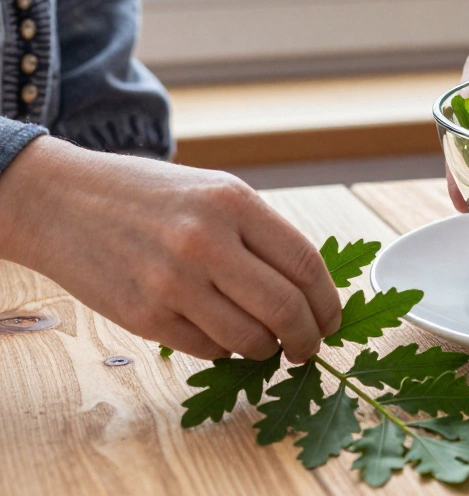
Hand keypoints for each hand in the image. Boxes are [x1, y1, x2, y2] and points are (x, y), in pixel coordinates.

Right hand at [0, 137, 341, 361]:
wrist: (62, 202)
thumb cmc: (150, 197)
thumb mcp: (215, 192)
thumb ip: (262, 235)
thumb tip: (311, 290)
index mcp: (233, 203)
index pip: (305, 265)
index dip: (328, 302)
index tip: (331, 320)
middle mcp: (206, 242)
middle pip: (285, 309)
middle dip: (307, 338)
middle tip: (308, 347)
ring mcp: (173, 283)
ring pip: (248, 340)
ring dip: (267, 349)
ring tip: (266, 342)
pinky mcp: (145, 317)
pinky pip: (208, 349)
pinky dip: (225, 350)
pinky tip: (221, 334)